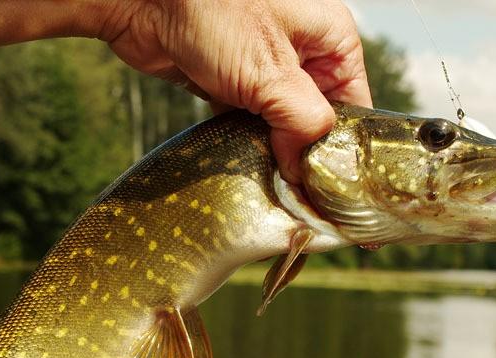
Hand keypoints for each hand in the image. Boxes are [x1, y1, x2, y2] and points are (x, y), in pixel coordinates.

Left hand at [100, 0, 371, 182]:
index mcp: (330, 39)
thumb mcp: (270, 72)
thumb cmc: (211, 12)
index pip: (353, 107)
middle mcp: (302, 53)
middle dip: (305, 157)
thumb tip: (306, 170)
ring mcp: (264, 69)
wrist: (141, 0)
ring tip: (274, 190)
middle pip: (316, 121)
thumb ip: (301, 124)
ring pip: (281, 127)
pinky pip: (248, 125)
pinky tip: (245, 169)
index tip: (336, 192)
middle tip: (301, 199)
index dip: (344, 151)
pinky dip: (245, 145)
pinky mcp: (230, 83)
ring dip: (273, 155)